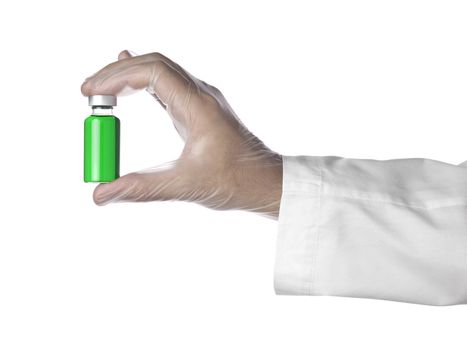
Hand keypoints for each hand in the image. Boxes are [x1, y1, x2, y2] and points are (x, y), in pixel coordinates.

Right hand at [81, 51, 282, 218]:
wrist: (267, 182)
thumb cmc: (236, 182)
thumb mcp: (186, 186)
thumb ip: (141, 188)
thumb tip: (100, 193)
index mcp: (199, 105)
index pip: (152, 72)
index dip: (117, 77)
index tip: (91, 93)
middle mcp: (201, 95)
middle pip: (154, 65)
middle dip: (117, 73)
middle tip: (88, 92)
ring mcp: (202, 101)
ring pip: (161, 73)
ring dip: (130, 77)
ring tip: (101, 90)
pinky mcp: (200, 111)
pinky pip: (168, 87)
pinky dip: (145, 85)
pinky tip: (131, 86)